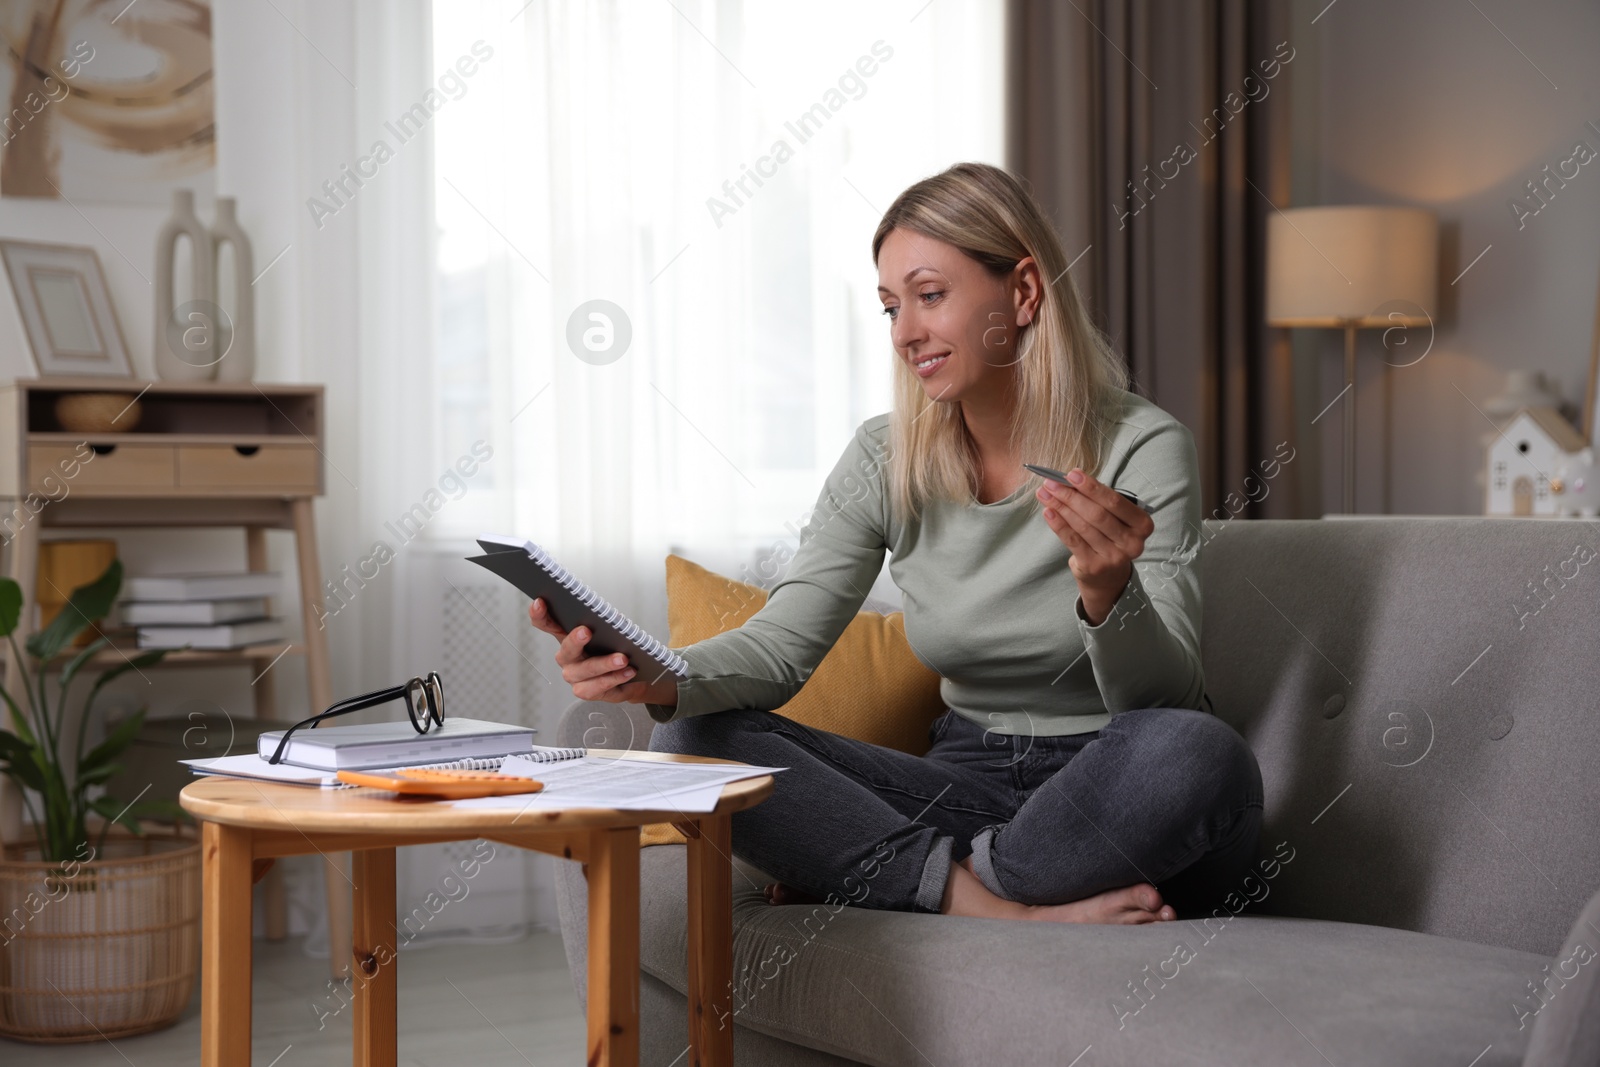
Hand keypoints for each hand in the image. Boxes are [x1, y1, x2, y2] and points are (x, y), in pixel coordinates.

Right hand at [527, 598, 679, 705]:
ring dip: (605, 664)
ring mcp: (574, 677)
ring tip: (622, 658)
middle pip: (566, 649)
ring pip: (585, 671)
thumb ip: (607, 623)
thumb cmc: (614, 649)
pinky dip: (615, 678)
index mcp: (567, 637)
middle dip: (575, 640)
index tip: (540, 602)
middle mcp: (566, 658)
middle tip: (586, 631)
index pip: (547, 624)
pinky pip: (598, 686)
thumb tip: (614, 619)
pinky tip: (628, 671)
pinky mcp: (586, 692)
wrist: (629, 675)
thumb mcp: (611, 632)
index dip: (539, 614)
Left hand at [1036, 468, 1154, 625]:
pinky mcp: (1094, 566)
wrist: (1108, 578)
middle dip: (1072, 496)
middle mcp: (1132, 543)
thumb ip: (1098, 501)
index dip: (1092, 487)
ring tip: (1045, 493)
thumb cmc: (1110, 537)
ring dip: (1061, 507)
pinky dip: (1058, 524)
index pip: (1115, 502)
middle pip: (1097, 514)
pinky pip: (1073, 540)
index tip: (1072, 474)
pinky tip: (1048, 511)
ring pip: (1083, 526)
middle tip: (1052, 482)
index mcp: (1142, 525)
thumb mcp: (1114, 519)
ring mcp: (1114, 557)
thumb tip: (1069, 480)